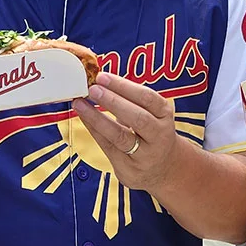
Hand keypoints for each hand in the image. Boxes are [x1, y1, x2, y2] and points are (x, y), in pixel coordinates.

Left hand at [73, 71, 182, 193]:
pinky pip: (107, 147)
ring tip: (80, 104)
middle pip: (138, 118)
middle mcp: (159, 136)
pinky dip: (94, 130)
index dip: (124, 86)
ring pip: (120, 136)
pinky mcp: (129, 169)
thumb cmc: (151, 133)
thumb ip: (132, 100)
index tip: (103, 77)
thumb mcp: (152, 114)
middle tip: (92, 89)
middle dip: (113, 101)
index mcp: (164, 115)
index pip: (147, 98)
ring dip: (97, 118)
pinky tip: (84, 118)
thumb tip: (101, 82)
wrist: (164, 168)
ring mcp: (145, 155)